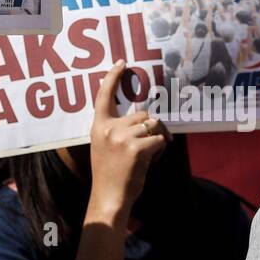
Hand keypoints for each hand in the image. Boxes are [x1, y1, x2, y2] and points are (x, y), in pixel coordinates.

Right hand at [87, 60, 169, 223]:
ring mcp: (122, 137)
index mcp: (98, 126)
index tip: (121, 63)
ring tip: (150, 155)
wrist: (109, 197)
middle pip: (142, 114)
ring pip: (153, 126)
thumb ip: (116, 131)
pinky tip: (152, 161)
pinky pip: (159, 140)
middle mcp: (109, 128)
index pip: (103, 96)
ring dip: (158, 139)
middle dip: (152, 128)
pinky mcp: (136, 147)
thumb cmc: (110, 174)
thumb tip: (143, 119)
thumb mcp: (104, 147)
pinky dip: (161, 150)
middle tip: (151, 145)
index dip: (112, 77)